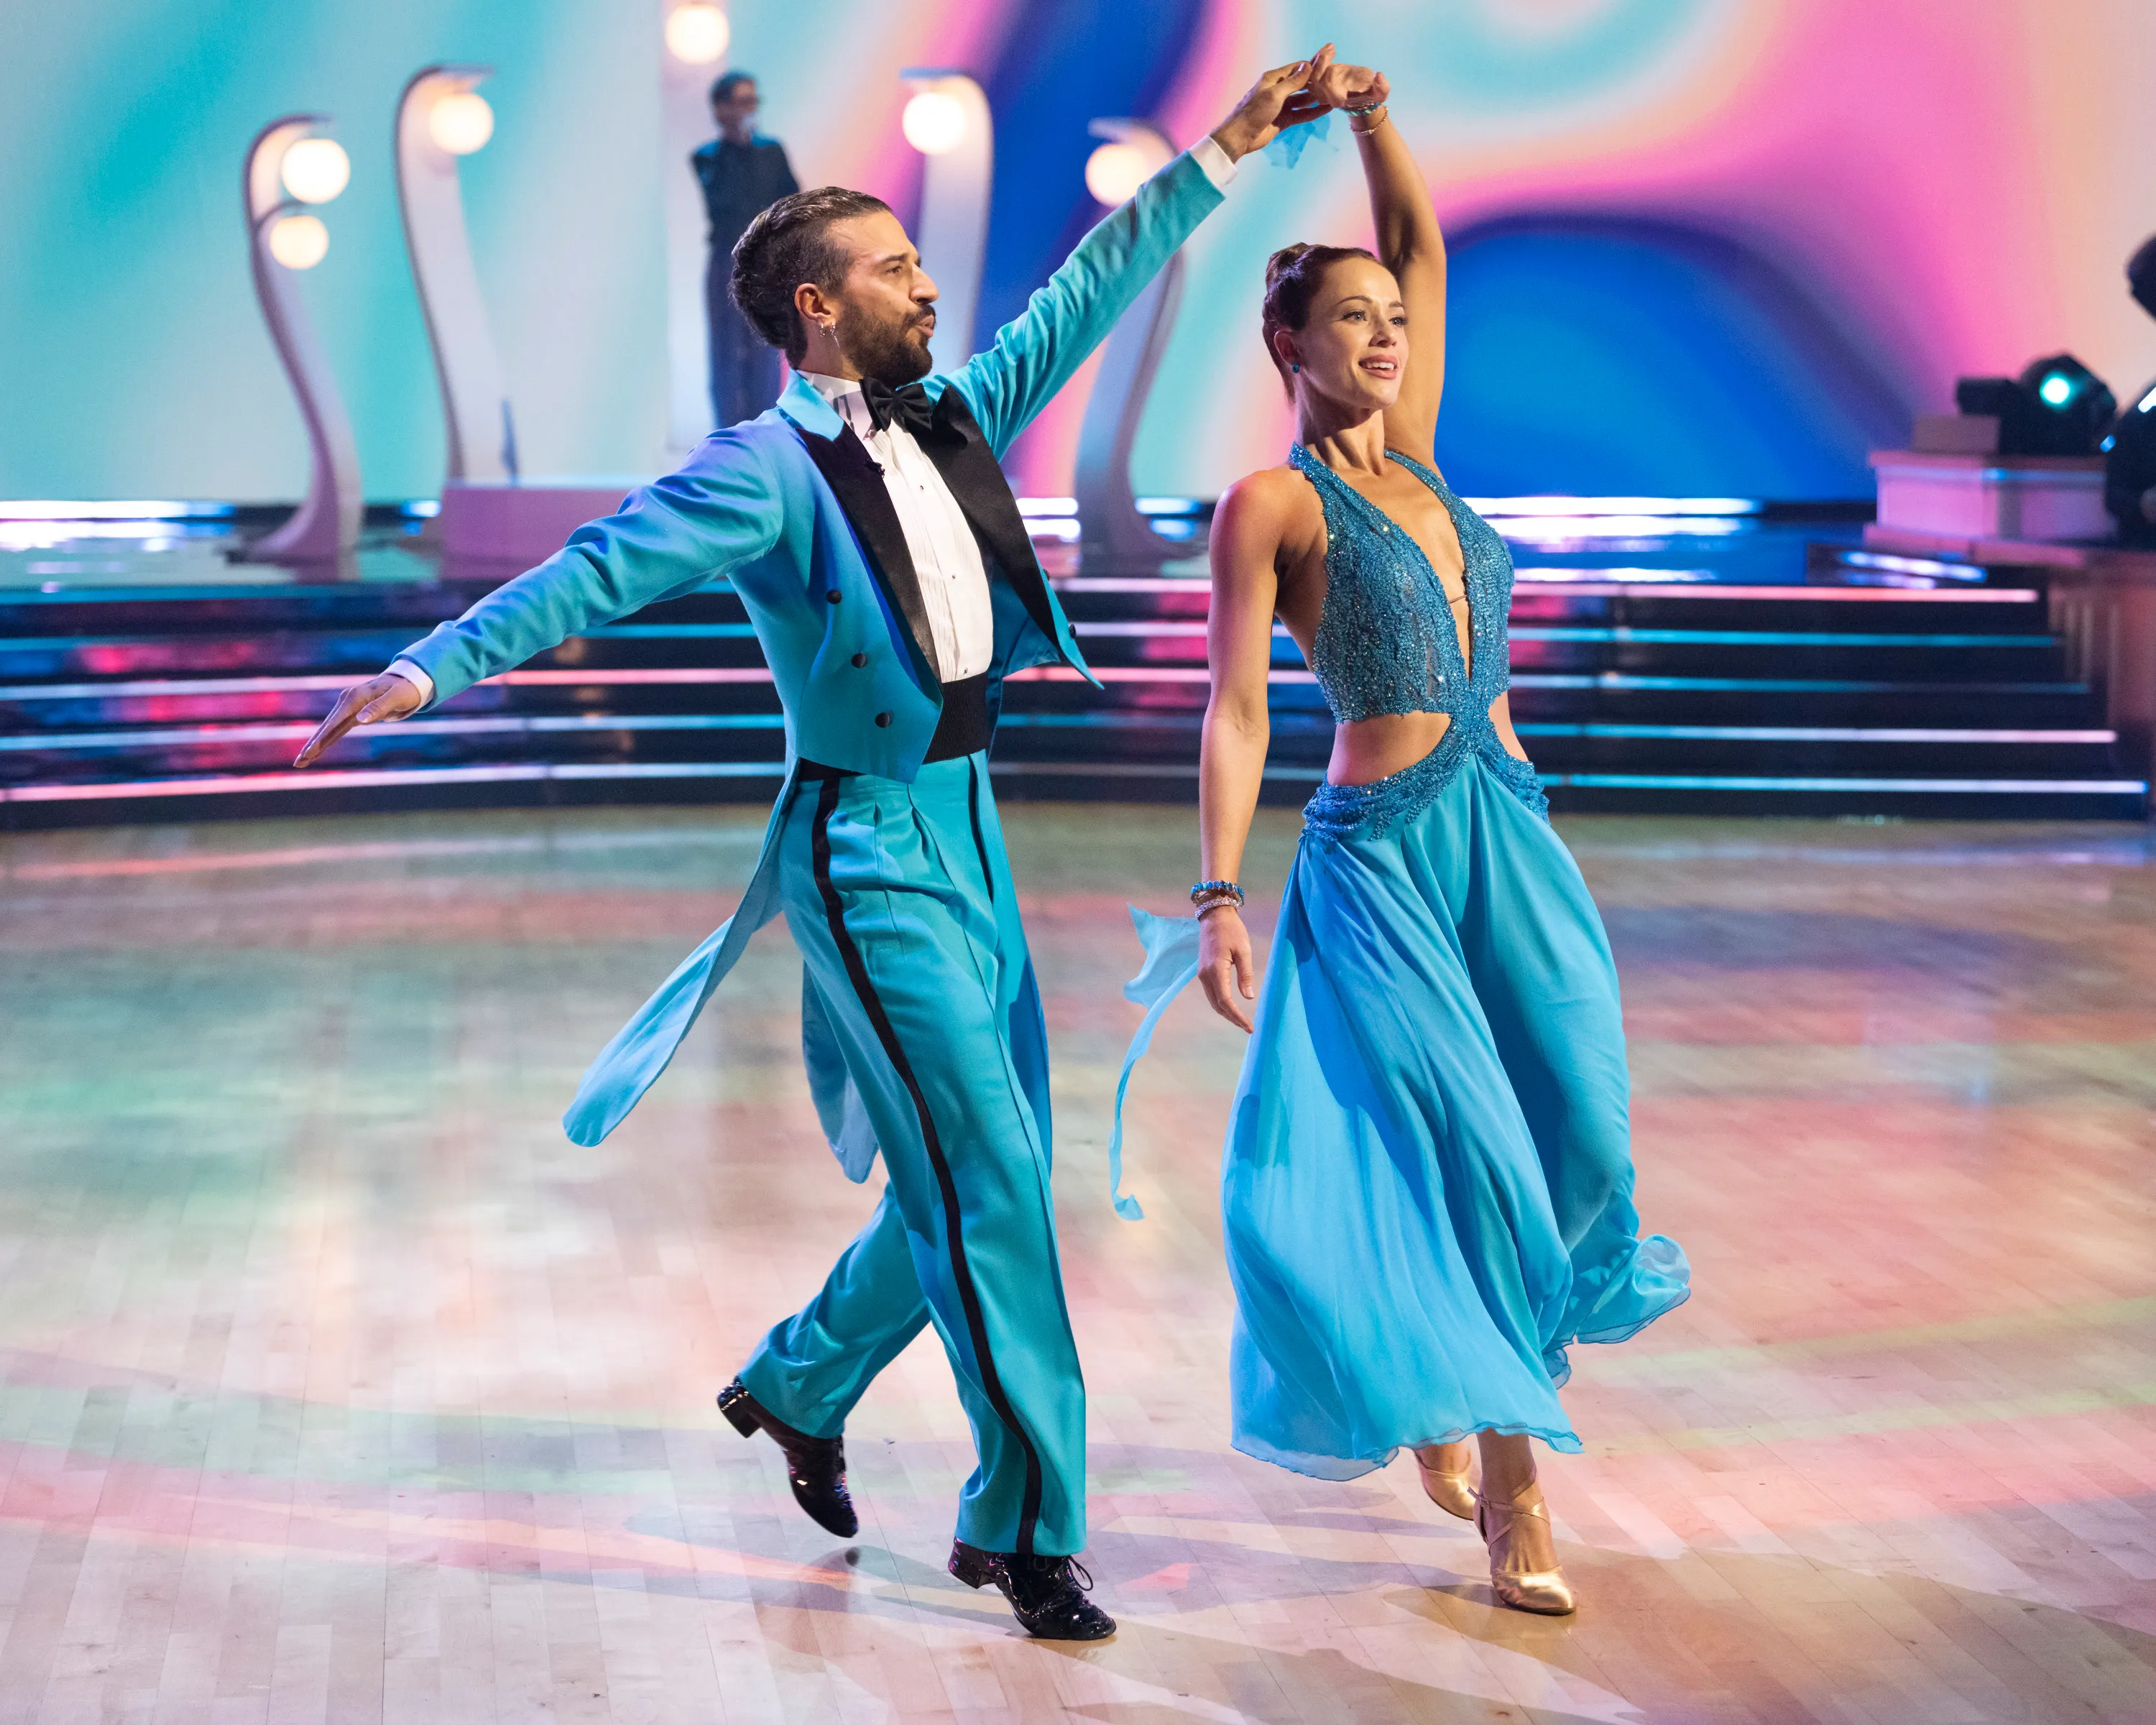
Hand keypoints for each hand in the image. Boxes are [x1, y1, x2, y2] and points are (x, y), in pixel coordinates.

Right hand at [293, 673, 422, 766]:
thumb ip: (378, 708)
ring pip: (329, 730)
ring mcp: (347, 708)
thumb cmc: (403, 690)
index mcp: (355, 698)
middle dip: (312, 745)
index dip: (322, 737)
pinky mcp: (351, 714)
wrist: (405, 681)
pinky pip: (337, 730)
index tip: (310, 751)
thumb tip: (360, 720)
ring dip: (315, 746)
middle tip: (298, 762)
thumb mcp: (396, 697)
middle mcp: (347, 702)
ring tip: (301, 762)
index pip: (335, 721)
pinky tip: (316, 752)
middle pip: (326, 727)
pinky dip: (326, 741)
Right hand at [1197, 906, 1256, 1032]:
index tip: (1249, 1026)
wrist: (1214, 917)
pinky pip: (1211, 994)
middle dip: (1232, 1018)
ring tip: (1241, 1021)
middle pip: (1217, 1005)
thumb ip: (1245, 975)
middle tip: (1248, 1027)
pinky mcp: (1203, 972)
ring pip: (1213, 1001)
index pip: (1226, 1001)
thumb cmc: (1232, 931)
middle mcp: (1205, 975)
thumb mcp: (1243, 951)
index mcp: (1216, 970)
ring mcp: (1202, 974)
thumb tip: (1248, 997)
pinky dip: (1221, 1004)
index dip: (1237, 1016)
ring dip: (1226, 1013)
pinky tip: (1231, 1007)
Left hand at [1209, 49, 1332, 159]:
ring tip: (1334, 95)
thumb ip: (1293, 82)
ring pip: (1303, 99)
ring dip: (1316, 98)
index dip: (1312, 66)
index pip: (1297, 68)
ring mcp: (1282, 105)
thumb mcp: (1275, 94)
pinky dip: (1312, 112)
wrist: (1240, 137)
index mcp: (1274, 78)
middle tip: (1335, 80)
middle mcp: (1278, 89)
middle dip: (1317, 82)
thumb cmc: (1254, 112)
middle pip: (1301, 83)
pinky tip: (1325, 109)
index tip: (1329, 64)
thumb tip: (1308, 65)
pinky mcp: (1284, 119)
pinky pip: (1301, 114)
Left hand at [1308, 51, 1387, 114]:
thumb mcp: (1380, 94)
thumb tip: (1379, 76)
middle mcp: (1325, 96)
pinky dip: (1318, 58)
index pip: (1327, 86)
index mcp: (1337, 99)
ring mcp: (1319, 90)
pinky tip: (1330, 47)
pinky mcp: (1318, 82)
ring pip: (1309, 75)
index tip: (1334, 54)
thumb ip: (1382, 88)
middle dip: (1321, 62)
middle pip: (1314, 80)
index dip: (1327, 70)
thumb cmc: (1370, 95)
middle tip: (1331, 49)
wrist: (1362, 96)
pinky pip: (1311, 71)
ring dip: (1319, 58)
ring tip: (1331, 47)